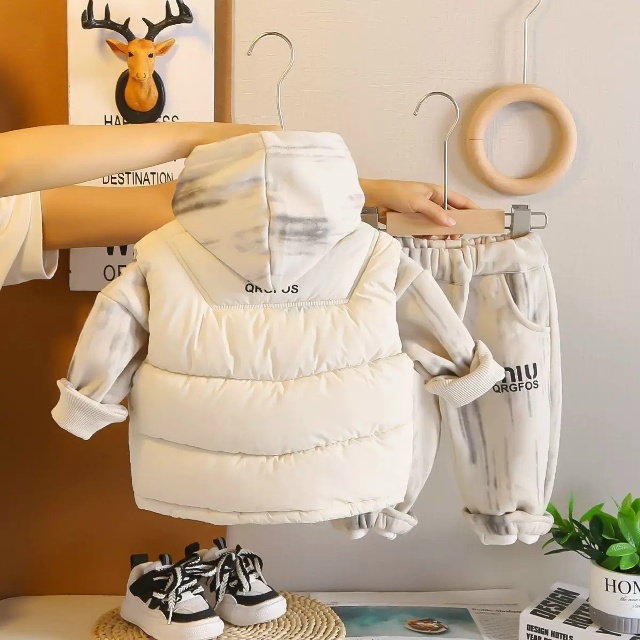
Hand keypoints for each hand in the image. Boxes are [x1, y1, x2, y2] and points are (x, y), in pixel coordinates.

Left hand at [360, 179, 478, 239]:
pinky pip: (426, 232)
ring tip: (435, 237)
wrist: (373, 199)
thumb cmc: (395, 193)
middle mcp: (432, 203)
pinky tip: (425, 238)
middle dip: (454, 227)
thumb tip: (451, 223)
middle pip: (450, 217)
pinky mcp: (414, 223)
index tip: (482, 218)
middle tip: (455, 236)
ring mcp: (423, 214)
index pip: (460, 201)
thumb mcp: (418, 202)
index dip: (472, 209)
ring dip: (439, 233)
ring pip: (438, 227)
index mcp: (437, 192)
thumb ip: (435, 213)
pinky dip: (427, 236)